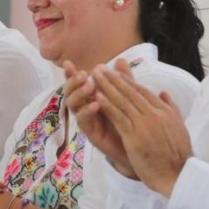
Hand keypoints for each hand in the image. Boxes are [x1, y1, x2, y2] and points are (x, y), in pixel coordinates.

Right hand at [63, 60, 137, 178]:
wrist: (140, 148)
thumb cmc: (131, 122)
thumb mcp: (128, 98)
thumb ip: (124, 81)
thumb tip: (121, 60)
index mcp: (91, 97)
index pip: (78, 83)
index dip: (71, 74)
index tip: (68, 63)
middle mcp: (85, 107)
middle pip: (70, 92)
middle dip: (73, 82)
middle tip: (83, 74)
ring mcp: (87, 120)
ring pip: (73, 105)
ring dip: (79, 94)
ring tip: (90, 86)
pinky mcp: (91, 133)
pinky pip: (83, 121)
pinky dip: (87, 111)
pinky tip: (96, 104)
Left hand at [91, 60, 191, 196]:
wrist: (177, 176)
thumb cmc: (177, 155)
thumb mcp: (179, 127)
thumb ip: (170, 108)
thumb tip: (163, 92)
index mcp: (165, 111)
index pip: (142, 91)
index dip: (127, 81)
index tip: (114, 72)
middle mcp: (155, 114)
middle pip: (130, 92)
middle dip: (113, 78)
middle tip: (100, 68)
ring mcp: (145, 125)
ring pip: (122, 101)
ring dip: (106, 87)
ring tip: (94, 76)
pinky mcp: (135, 136)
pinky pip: (118, 117)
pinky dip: (107, 105)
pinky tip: (97, 97)